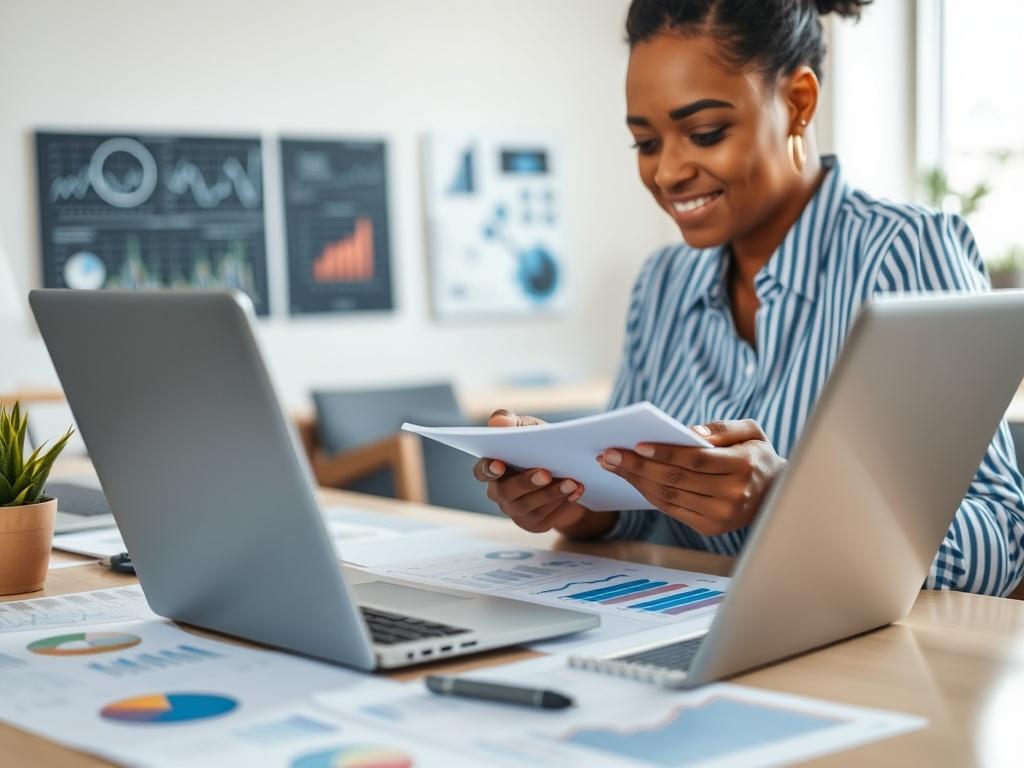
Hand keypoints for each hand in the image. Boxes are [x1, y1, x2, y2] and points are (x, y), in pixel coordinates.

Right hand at [472, 410, 612, 536]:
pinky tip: (576, 492)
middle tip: (545, 473)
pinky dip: (563, 504)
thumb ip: (514, 423)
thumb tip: (498, 421)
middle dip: (526, 482)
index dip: (488, 469)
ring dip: (551, 494)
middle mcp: (500, 492)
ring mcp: (516, 511)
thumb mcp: (531, 430)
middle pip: (506, 492)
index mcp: (494, 467)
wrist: (568, 472)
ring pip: (529, 506)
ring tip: (572, 482)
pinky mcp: (535, 523)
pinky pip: (546, 517)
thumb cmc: (542, 447)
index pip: (482, 471)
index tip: (499, 464)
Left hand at [597, 419, 785, 536]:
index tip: (637, 445)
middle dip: (638, 467)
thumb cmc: (757, 456)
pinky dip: (649, 494)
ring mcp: (721, 516)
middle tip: (608, 455)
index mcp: (743, 466)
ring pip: (669, 497)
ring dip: (636, 481)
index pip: (696, 460)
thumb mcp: (752, 432)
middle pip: (676, 480)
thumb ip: (723, 428)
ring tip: (612, 466)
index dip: (665, 453)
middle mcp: (732, 495)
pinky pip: (672, 509)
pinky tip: (632, 480)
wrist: (777, 494)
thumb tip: (689, 432)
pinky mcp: (710, 528)